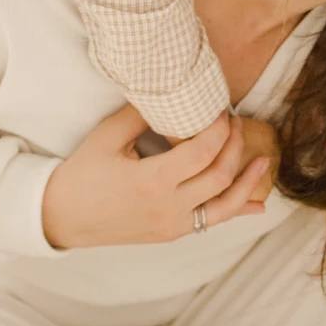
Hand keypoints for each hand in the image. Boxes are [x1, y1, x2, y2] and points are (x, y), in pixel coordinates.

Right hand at [41, 105, 272, 249]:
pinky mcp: (171, 233)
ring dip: (248, 183)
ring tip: (263, 161)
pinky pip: (212, 222)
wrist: (61, 217)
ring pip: (225, 206)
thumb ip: (141, 114)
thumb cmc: (81, 174)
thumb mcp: (107, 137)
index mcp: (152, 181)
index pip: (203, 152)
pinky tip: (257, 204)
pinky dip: (237, 212)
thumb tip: (170, 93)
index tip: (222, 110)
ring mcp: (172, 225)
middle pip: (220, 176)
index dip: (219, 128)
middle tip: (236, 122)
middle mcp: (168, 208)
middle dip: (234, 145)